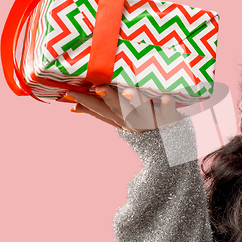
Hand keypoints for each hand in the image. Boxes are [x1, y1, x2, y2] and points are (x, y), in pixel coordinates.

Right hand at [60, 85, 182, 131]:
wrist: (173, 154)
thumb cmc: (144, 130)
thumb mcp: (121, 122)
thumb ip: (100, 113)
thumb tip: (73, 107)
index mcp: (122, 122)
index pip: (102, 111)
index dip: (86, 103)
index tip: (69, 92)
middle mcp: (135, 123)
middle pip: (120, 110)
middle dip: (108, 99)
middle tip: (96, 88)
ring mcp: (153, 122)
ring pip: (143, 111)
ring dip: (136, 101)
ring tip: (128, 91)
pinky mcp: (170, 120)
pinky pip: (170, 112)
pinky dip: (168, 105)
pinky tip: (167, 96)